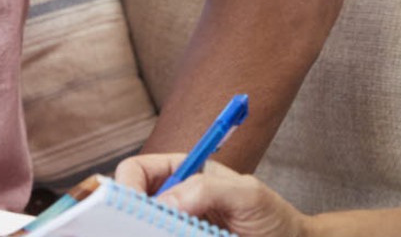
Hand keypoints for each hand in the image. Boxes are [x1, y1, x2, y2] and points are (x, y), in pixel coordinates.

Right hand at [114, 155, 309, 236]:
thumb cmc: (272, 216)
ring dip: (145, 232)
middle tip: (139, 230)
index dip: (128, 185)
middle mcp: (175, 200)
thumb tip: (167, 201)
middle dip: (130, 216)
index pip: (138, 170)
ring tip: (157, 234)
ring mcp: (176, 227)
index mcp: (183, 173)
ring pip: (142, 229)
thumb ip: (208, 189)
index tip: (132, 206)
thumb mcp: (247, 195)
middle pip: (133, 203)